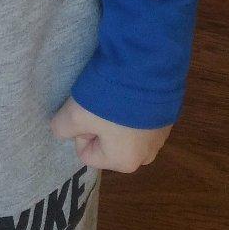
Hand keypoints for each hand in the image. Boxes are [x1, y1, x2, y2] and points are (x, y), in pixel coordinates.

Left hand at [49, 94, 172, 172]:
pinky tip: (131, 89)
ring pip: (124, 131)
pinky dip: (133, 107)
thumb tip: (60, 130)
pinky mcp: (168, 116)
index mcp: (125, 162)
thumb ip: (61, 128)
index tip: (87, 111)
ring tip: (116, 94)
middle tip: (101, 102)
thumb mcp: (75, 113)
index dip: (81, 131)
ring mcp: (160, 136)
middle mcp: (146, 156)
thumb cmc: (110, 99)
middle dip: (100, 124)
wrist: (147, 67)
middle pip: (107, 144)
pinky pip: (141, 118)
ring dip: (117, 115)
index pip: (87, 153)